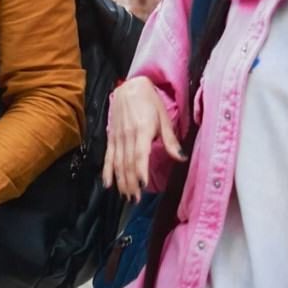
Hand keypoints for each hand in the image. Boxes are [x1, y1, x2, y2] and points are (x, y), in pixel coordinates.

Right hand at [103, 76, 182, 199]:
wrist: (129, 87)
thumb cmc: (150, 101)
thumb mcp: (164, 118)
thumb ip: (170, 140)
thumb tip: (180, 157)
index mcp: (143, 130)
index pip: (140, 155)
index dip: (140, 171)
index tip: (142, 186)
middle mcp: (128, 136)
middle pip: (127, 163)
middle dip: (130, 183)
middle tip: (134, 199)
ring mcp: (117, 138)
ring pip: (117, 163)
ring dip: (120, 181)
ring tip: (124, 195)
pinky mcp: (111, 138)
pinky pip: (108, 157)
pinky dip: (107, 171)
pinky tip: (107, 184)